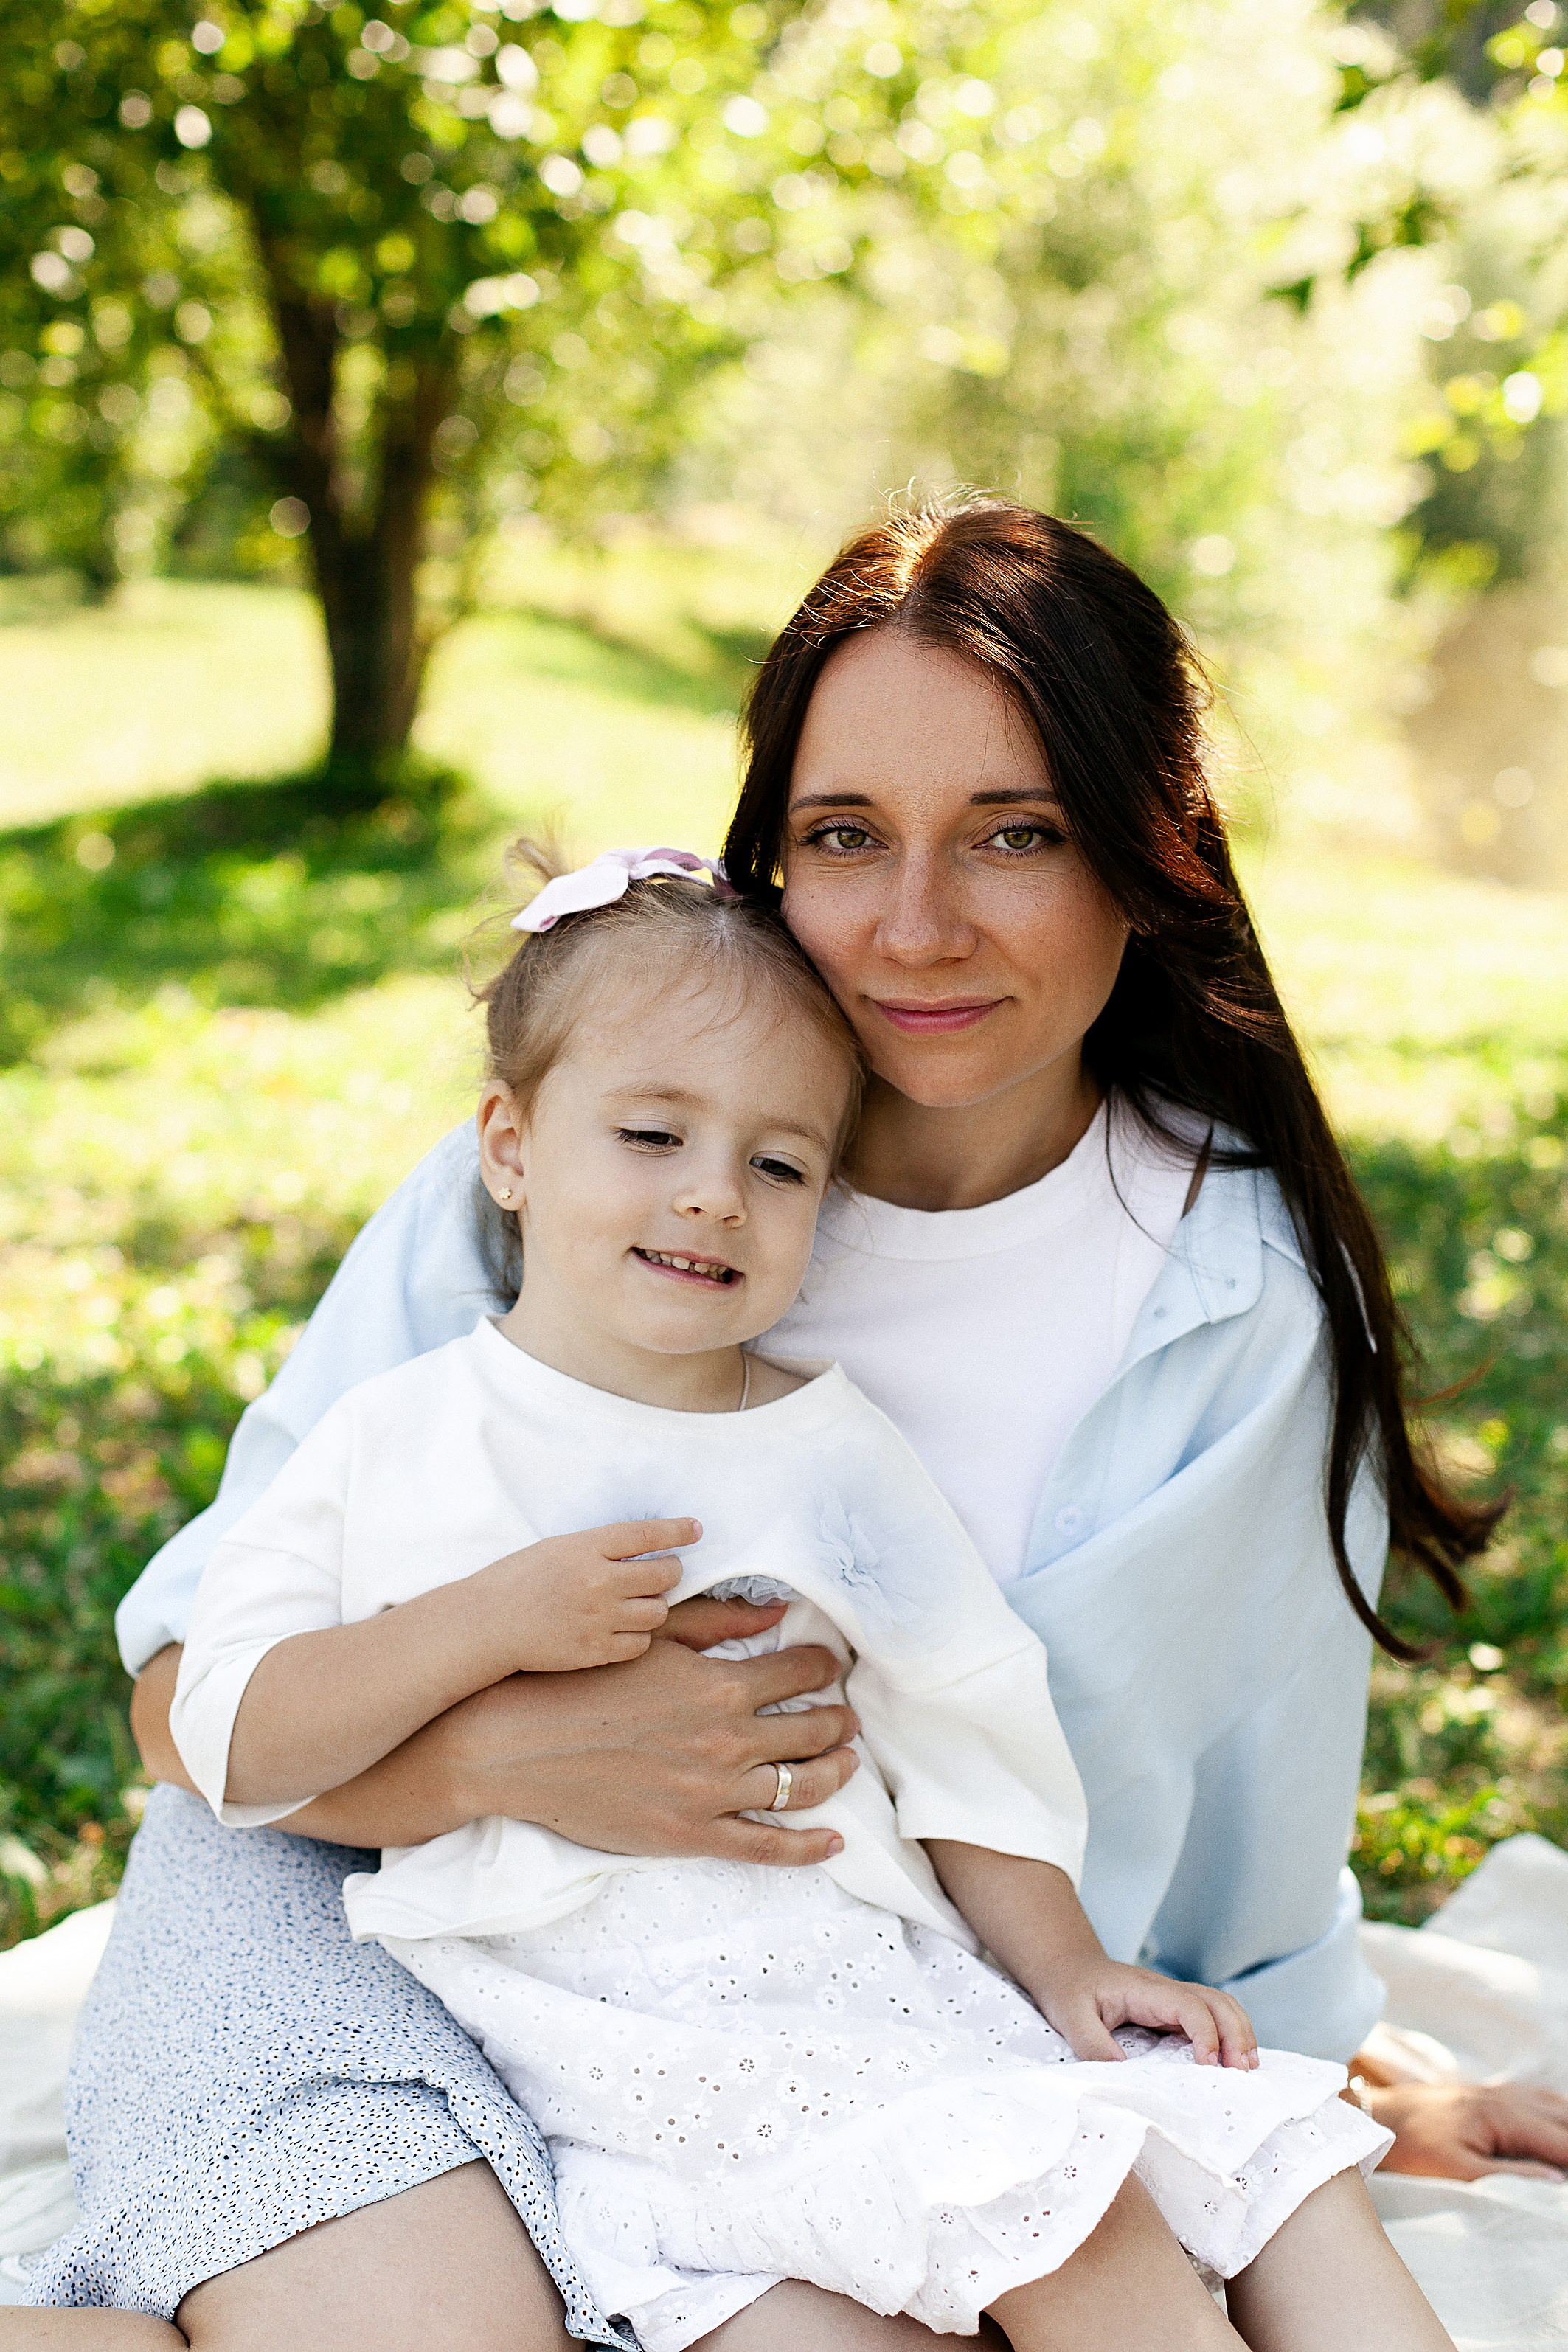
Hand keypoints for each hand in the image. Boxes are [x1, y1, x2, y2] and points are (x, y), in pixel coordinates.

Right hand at [428, 1628, 860, 1862]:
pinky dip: (808, 1847)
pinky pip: (767, 1848)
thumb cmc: (581, 1682)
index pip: (800, 1674)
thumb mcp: (651, 1638)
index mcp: (720, 1685)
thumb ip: (717, 1623)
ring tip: (847, 1762)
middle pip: (812, 1731)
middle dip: (838, 1721)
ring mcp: (712, 1793)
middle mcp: (728, 1741)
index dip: (823, 1668)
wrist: (518, 1745)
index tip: (830, 1668)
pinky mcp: (691, 1835)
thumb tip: (777, 1612)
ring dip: (835, 1772)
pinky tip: (835, 1840)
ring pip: (802, 1788)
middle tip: (847, 1716)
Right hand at [476, 1518, 692, 1670]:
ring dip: (654, 1606)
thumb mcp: (559, 1548)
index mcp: (586, 1547)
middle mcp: (598, 1581)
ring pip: (657, 1611)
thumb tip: (646, 1549)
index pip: (648, 1535)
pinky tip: (622, 1629)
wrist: (486, 1623)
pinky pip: (640, 1644)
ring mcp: (598, 1618)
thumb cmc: (519, 1580)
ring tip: (637, 1603)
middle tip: (663, 1572)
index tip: (695, 1529)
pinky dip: (637, 1636)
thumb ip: (600, 1548)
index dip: (678, 1531)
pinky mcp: (595, 1650)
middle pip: (664, 1575)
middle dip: (671, 1572)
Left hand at [1036, 1955, 1258, 2069]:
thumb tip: (1123, 2076)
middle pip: (1217, 2001)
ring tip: (1248, 2068)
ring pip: (1221, 2006)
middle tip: (1242, 2072)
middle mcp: (1166, 1990)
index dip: (1205, 2034)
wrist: (1066, 1968)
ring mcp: (1172, 1999)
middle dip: (1236, 2033)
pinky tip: (1234, 2061)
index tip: (1209, 2066)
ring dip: (1240, 2033)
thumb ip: (1093, 2045)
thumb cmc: (1069, 1990)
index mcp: (1146, 1990)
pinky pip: (1210, 2018)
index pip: (1189, 2006)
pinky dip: (1229, 2035)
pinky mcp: (1173, 2011)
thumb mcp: (1071, 2017)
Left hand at [1368, 2079, 1567, 2181]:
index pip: (1559, 2140)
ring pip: (1548, 2101)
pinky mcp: (1481, 2095)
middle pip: (1559, 2115)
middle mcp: (1500, 2097)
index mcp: (1500, 2116)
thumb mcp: (1460, 2172)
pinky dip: (1552, 2108)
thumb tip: (1557, 2182)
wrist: (1373, 2116)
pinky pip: (1529, 2096)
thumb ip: (1512, 2177)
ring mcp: (1491, 2092)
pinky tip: (1556, 2117)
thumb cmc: (1412, 2149)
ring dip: (1566, 2120)